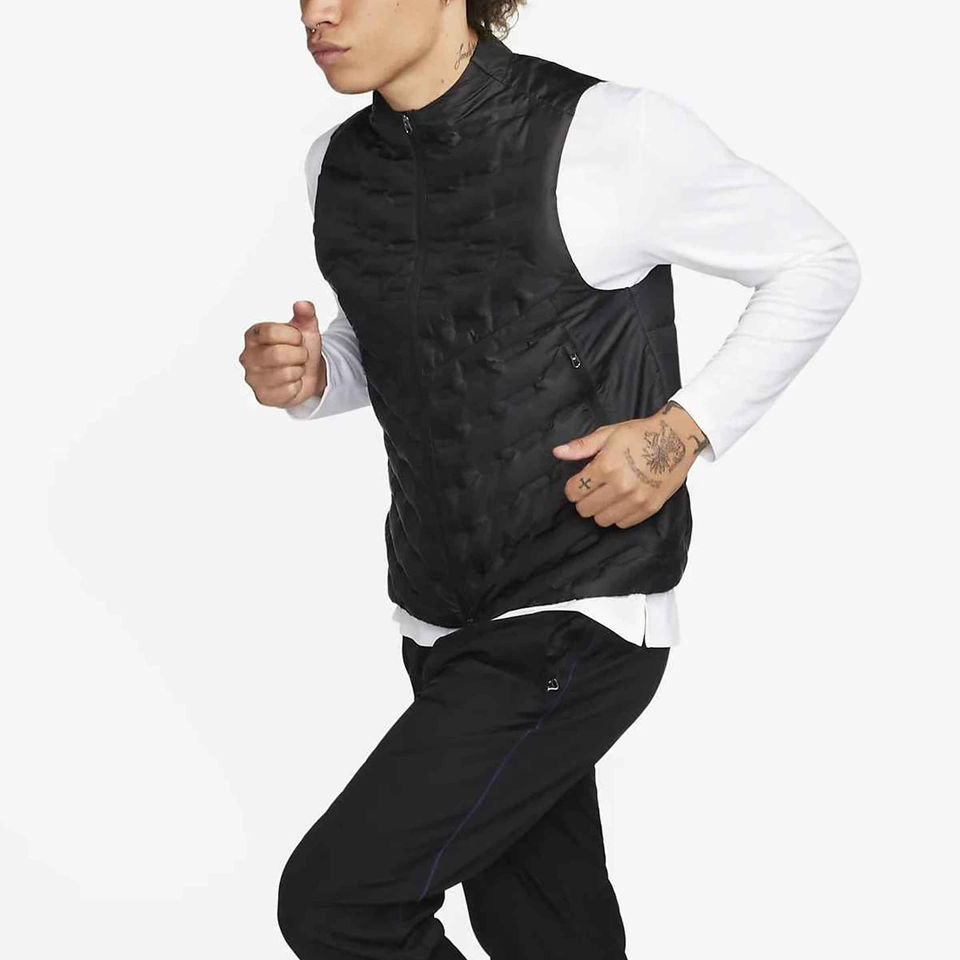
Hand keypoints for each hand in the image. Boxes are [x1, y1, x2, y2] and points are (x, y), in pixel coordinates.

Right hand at [239, 301, 325, 407]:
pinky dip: (297, 386)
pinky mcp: (262, 396)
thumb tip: (303, 305)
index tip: (298, 339)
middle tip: (300, 356)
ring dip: (299, 371)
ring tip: (296, 368)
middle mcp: (247, 356)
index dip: (293, 336)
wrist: (307, 373)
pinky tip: (293, 382)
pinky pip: (288, 391)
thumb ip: (306, 314)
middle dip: (299, 355)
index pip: (272, 331)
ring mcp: (253, 378)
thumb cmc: (300, 348)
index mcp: (254, 335)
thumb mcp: (306, 328)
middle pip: (277, 354)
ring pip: (285, 374)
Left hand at [552, 401, 708, 528]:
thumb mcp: (608, 434)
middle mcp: (620, 486)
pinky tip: (621, 501)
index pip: (575, 491)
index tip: (578, 484)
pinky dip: (618, 515)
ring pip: (602, 520)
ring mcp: (636, 499)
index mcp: (606, 466)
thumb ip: (582, 447)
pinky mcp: (649, 508)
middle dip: (584, 500)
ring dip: (600, 510)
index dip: (572, 488)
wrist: (677, 438)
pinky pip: (623, 523)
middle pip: (585, 509)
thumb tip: (557, 452)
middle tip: (592, 490)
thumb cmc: (641, 433)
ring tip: (606, 496)